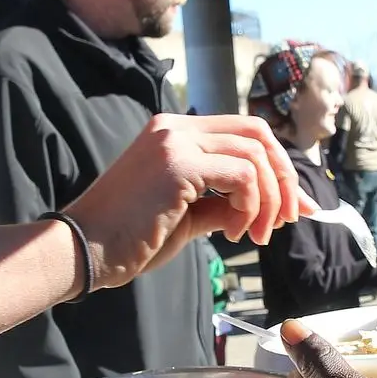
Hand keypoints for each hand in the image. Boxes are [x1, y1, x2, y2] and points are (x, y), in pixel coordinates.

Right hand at [67, 113, 309, 288]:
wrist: (83, 251)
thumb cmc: (129, 240)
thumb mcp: (188, 217)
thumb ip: (227, 203)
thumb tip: (275, 210)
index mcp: (175, 132)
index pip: (245, 133)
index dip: (278, 166)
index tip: (294, 207)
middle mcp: (176, 126)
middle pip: (258, 134)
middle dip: (283, 178)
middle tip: (284, 221)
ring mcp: (176, 141)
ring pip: (255, 156)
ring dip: (267, 201)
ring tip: (252, 236)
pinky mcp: (178, 163)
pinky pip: (241, 177)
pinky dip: (249, 207)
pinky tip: (231, 233)